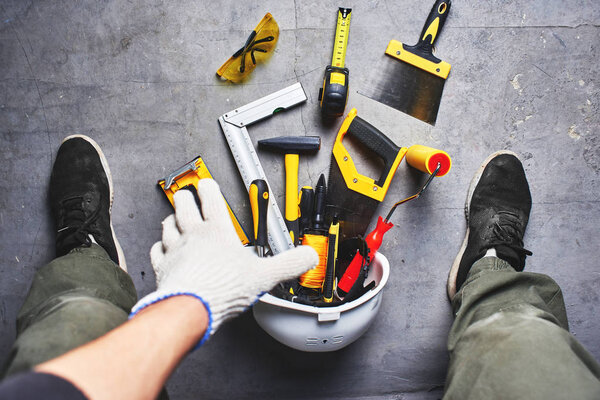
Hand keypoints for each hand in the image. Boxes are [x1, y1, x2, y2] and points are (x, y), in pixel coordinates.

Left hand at [130, 179, 317, 346]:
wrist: (190, 308)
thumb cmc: (223, 288)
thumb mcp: (265, 275)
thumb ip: (289, 264)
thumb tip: (308, 256)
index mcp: (217, 232)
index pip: (211, 200)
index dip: (209, 188)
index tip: (207, 183)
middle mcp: (193, 236)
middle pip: (183, 207)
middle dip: (184, 197)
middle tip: (186, 193)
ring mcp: (176, 251)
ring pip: (168, 226)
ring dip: (171, 218)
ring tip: (173, 216)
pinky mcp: (164, 268)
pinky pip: (157, 251)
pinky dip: (159, 246)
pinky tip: (162, 247)